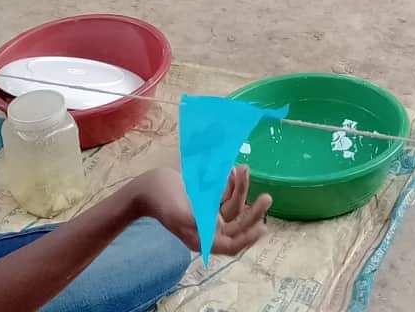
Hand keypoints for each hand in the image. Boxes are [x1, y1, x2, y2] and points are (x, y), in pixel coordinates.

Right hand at [134, 166, 270, 259]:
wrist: (147, 187)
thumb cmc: (162, 200)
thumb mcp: (179, 213)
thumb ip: (198, 221)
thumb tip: (216, 227)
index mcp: (202, 239)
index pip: (231, 245)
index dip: (247, 239)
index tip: (261, 227)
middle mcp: (208, 230)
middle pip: (237, 226)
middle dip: (252, 212)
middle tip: (267, 198)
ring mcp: (209, 216)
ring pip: (234, 208)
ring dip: (242, 190)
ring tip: (244, 169)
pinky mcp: (208, 203)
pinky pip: (226, 196)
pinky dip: (232, 185)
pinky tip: (234, 170)